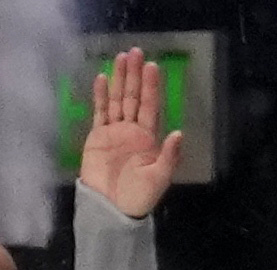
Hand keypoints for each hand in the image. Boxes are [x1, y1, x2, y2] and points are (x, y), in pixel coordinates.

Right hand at [80, 47, 183, 219]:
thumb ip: (168, 156)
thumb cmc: (137, 197)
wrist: (111, 210)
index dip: (150, 87)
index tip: (152, 67)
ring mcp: (114, 132)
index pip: (150, 106)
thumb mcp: (158, 178)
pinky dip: (101, 96)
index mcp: (149, 138)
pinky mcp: (98, 137)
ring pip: (117, 100)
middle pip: (133, 97)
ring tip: (121, 58)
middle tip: (135, 52)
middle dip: (134, 75)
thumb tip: (178, 133)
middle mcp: (132, 130)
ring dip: (119, 80)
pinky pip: (100, 112)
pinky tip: (103, 79)